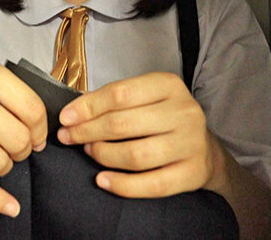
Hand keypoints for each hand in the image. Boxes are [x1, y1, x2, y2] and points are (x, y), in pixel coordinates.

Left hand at [56, 72, 224, 197]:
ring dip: (103, 155)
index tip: (66, 118)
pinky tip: (102, 180)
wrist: (205, 147)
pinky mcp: (193, 173)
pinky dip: (122, 185)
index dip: (87, 107)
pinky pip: (152, 184)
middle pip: (124, 124)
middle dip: (88, 132)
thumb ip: (111, 102)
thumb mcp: (144, 98)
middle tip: (69, 137)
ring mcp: (191, 143)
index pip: (120, 94)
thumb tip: (73, 114)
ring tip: (89, 152)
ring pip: (136, 155)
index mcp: (169, 85)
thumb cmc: (163, 119)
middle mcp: (184, 112)